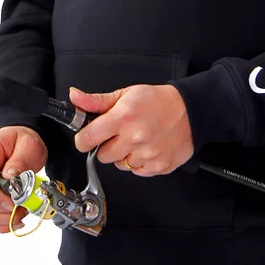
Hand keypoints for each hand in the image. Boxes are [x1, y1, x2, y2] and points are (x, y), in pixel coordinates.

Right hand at [0, 125, 46, 232]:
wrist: (21, 141)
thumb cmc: (23, 139)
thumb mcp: (28, 144)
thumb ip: (19, 160)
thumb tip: (11, 177)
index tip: (13, 202)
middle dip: (4, 209)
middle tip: (24, 208)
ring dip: (3, 219)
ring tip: (22, 213)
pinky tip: (14, 221)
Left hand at [71, 84, 193, 176]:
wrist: (190, 111)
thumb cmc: (158, 101)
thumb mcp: (125, 94)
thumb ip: (96, 100)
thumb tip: (75, 97)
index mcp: (123, 117)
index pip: (88, 138)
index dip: (83, 139)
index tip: (87, 137)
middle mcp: (134, 138)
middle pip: (102, 155)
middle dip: (107, 145)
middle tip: (119, 133)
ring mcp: (147, 154)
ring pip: (119, 165)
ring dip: (124, 154)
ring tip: (136, 138)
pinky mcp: (157, 167)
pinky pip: (136, 171)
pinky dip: (138, 162)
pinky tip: (146, 147)